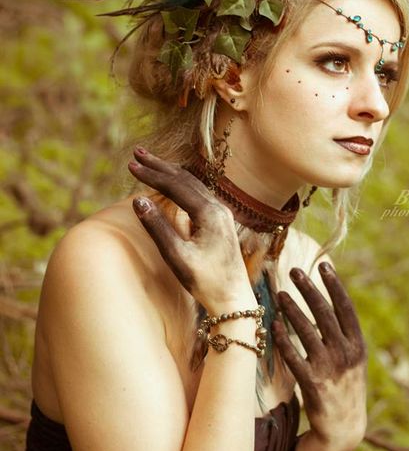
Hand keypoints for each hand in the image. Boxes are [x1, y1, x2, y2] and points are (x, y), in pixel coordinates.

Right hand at [128, 148, 255, 312]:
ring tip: (149, 161)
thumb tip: (139, 199)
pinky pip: (198, 193)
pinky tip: (170, 183)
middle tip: (137, 151)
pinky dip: (180, 183)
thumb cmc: (205, 282)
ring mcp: (221, 213)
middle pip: (185, 178)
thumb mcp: (177, 257)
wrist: (234, 299)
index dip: (152, 174)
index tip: (131, 165)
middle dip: (159, 165)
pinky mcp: (220, 220)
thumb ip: (158, 227)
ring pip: (192, 183)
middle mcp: (218, 208)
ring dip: (169, 172)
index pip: (175, 186)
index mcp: (209, 213)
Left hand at [272, 263, 366, 450]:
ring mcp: (330, 369)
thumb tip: (327, 299)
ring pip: (307, 332)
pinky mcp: (313, 385)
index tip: (324, 265)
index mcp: (358, 345)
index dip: (335, 286)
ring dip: (292, 310)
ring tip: (279, 294)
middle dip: (309, 289)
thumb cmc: (345, 385)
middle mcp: (346, 354)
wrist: (345, 429)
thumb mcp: (353, 359)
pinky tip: (273, 325)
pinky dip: (283, 340)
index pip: (346, 308)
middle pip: (324, 314)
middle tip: (294, 271)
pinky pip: (294, 357)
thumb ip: (342, 333)